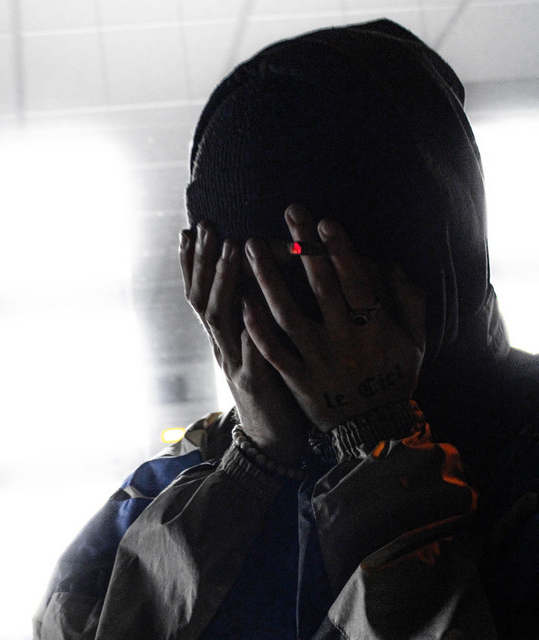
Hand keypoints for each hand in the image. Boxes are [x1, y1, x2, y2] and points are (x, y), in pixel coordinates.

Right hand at [179, 222, 308, 463]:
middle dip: (204, 260)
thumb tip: (253, 277)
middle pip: (203, 299)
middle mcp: (221, 346)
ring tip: (232, 248)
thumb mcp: (253, 345)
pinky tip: (254, 303)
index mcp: (222, 336)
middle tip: (208, 226)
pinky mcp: (255, 384)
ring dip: (224, 281)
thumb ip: (250, 314)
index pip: (199, 293)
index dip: (192, 263)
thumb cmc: (269, 383)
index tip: (191, 229)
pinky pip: (251, 353)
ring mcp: (235, 364)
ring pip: (220, 320)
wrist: (270, 438)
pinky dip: (250, 328)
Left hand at [243, 205, 425, 431]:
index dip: (340, 251)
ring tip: (249, 247)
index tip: (323, 222)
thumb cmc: (394, 379)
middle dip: (303, 248)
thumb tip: (394, 264)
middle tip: (288, 213)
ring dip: (267, 278)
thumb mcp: (416, 342)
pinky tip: (241, 300)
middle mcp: (344, 343)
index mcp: (375, 330)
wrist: (372, 431)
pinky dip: (257, 327)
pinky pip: (273, 352)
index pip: (356, 283)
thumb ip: (410, 302)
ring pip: (286, 316)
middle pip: (320, 288)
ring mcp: (317, 362)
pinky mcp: (298, 381)